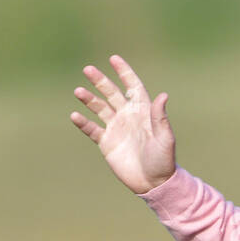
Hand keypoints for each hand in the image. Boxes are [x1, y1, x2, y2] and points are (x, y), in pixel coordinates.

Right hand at [69, 54, 176, 194]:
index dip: (124, 72)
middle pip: (111, 93)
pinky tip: (75, 115)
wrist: (153, 182)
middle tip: (88, 69)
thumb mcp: (164, 138)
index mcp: (143, 111)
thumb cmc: (163, 160)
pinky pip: (92, 129)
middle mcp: (127, 116)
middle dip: (100, 81)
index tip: (114, 59)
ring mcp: (116, 128)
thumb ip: (160, 117)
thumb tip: (162, 95)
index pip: (132, 86)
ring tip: (78, 91)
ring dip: (89, 99)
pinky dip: (83, 123)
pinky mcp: (106, 142)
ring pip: (99, 108)